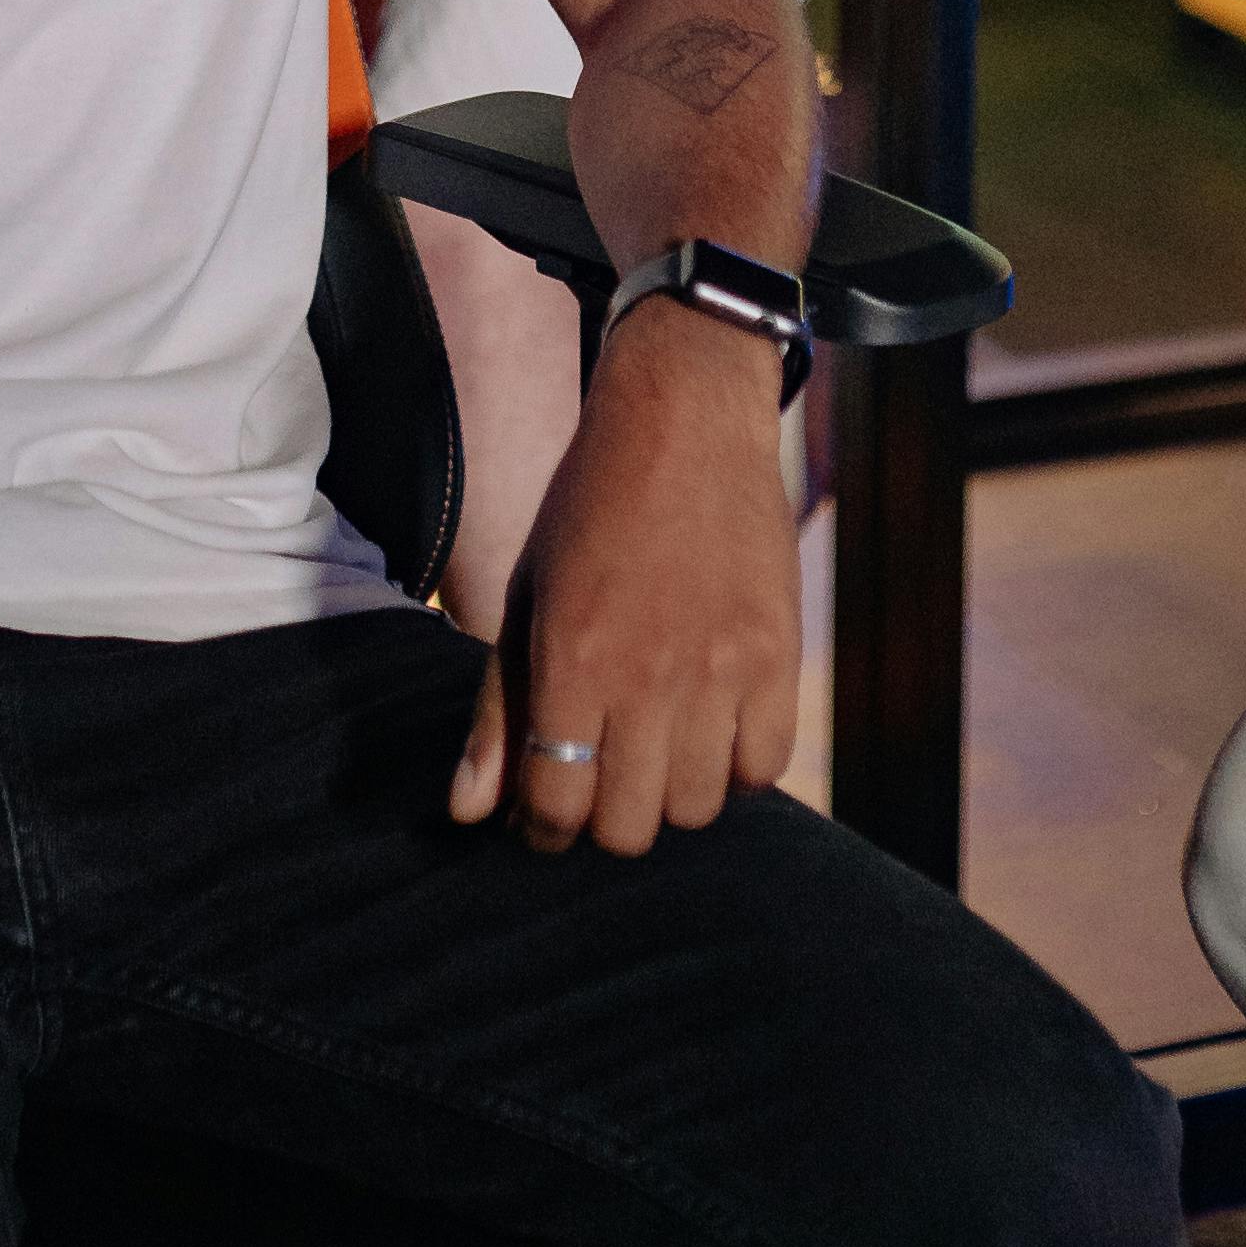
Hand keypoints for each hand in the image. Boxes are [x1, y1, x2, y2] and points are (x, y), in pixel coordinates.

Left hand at [451, 291, 797, 850]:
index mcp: (572, 659)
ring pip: (697, 807)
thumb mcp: (527, 595)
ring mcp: (722, 669)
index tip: (545, 812)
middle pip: (628, 827)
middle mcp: (648, 675)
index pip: (558, 806)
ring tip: (656, 748)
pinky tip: (711, 729)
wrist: (686, 418)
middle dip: (603, 818)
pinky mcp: (777, 656)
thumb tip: (467, 811)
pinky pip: (765, 768)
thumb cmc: (591, 506)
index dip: (544, 828)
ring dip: (670, 794)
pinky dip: (736, 768)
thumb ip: (500, 709)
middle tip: (601, 778)